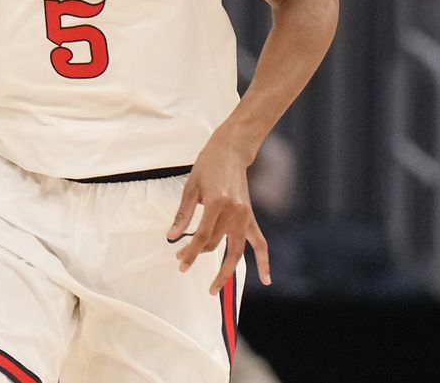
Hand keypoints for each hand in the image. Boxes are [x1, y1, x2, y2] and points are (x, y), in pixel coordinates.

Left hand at [167, 131, 270, 293]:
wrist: (231, 151)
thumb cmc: (208, 165)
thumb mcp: (191, 186)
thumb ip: (183, 214)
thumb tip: (173, 236)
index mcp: (217, 202)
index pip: (202, 236)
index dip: (190, 252)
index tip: (180, 262)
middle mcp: (234, 212)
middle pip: (216, 244)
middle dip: (198, 255)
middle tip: (182, 262)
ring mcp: (245, 216)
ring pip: (236, 251)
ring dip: (226, 271)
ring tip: (215, 287)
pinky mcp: (250, 216)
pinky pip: (260, 242)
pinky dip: (264, 261)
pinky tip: (266, 279)